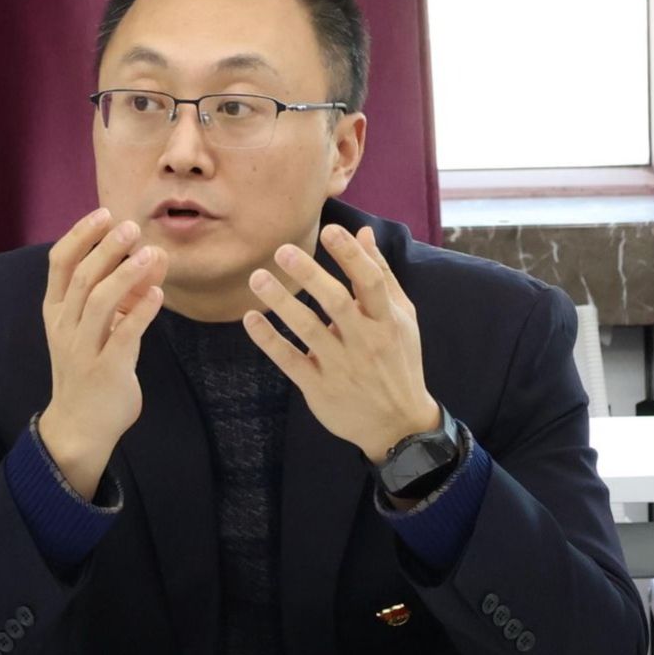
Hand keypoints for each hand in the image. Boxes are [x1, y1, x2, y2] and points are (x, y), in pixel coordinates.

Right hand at [36, 208, 168, 497]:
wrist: (80, 427)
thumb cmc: (90, 370)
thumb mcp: (101, 328)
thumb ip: (126, 293)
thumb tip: (154, 255)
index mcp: (56, 312)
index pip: (60, 263)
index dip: (80, 235)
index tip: (104, 214)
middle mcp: (64, 327)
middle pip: (81, 277)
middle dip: (106, 248)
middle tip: (131, 226)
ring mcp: (83, 349)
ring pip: (98, 302)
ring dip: (125, 275)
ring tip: (150, 254)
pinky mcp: (106, 370)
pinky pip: (123, 336)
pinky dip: (141, 313)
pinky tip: (159, 294)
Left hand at [242, 224, 438, 460]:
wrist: (398, 425)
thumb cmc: (398, 361)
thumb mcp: (402, 318)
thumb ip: (381, 274)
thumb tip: (364, 232)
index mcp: (386, 321)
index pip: (370, 282)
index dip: (350, 255)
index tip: (329, 230)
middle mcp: (365, 341)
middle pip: (336, 302)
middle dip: (309, 275)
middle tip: (282, 250)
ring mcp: (340, 366)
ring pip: (308, 330)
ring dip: (281, 302)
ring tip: (257, 278)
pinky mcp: (319, 387)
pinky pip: (290, 360)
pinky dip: (269, 340)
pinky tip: (251, 318)